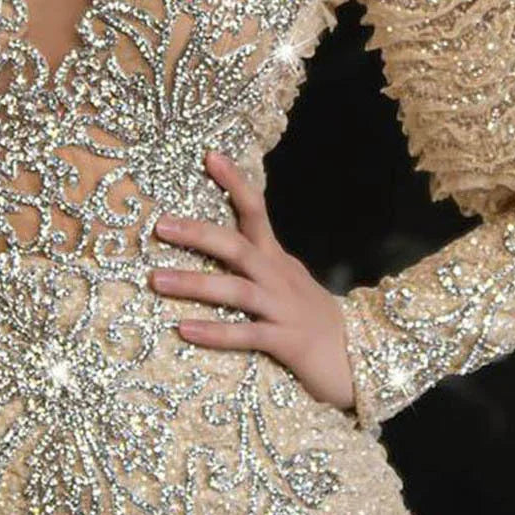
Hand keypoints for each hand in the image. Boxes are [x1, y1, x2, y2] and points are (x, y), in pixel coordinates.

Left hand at [149, 150, 354, 412]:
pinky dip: (215, 332)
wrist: (357, 358)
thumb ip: (256, 259)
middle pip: (237, 248)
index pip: (255, 211)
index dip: (235, 183)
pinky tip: (185, 329)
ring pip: (236, 291)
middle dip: (198, 234)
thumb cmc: (310, 316)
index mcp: (276, 258)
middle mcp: (278, 277)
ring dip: (194, 284)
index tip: (210, 156)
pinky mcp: (286, 343)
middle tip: (160, 225)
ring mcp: (283, 309)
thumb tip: (219, 239)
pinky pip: (246, 335)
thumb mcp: (286, 278)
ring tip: (157, 279)